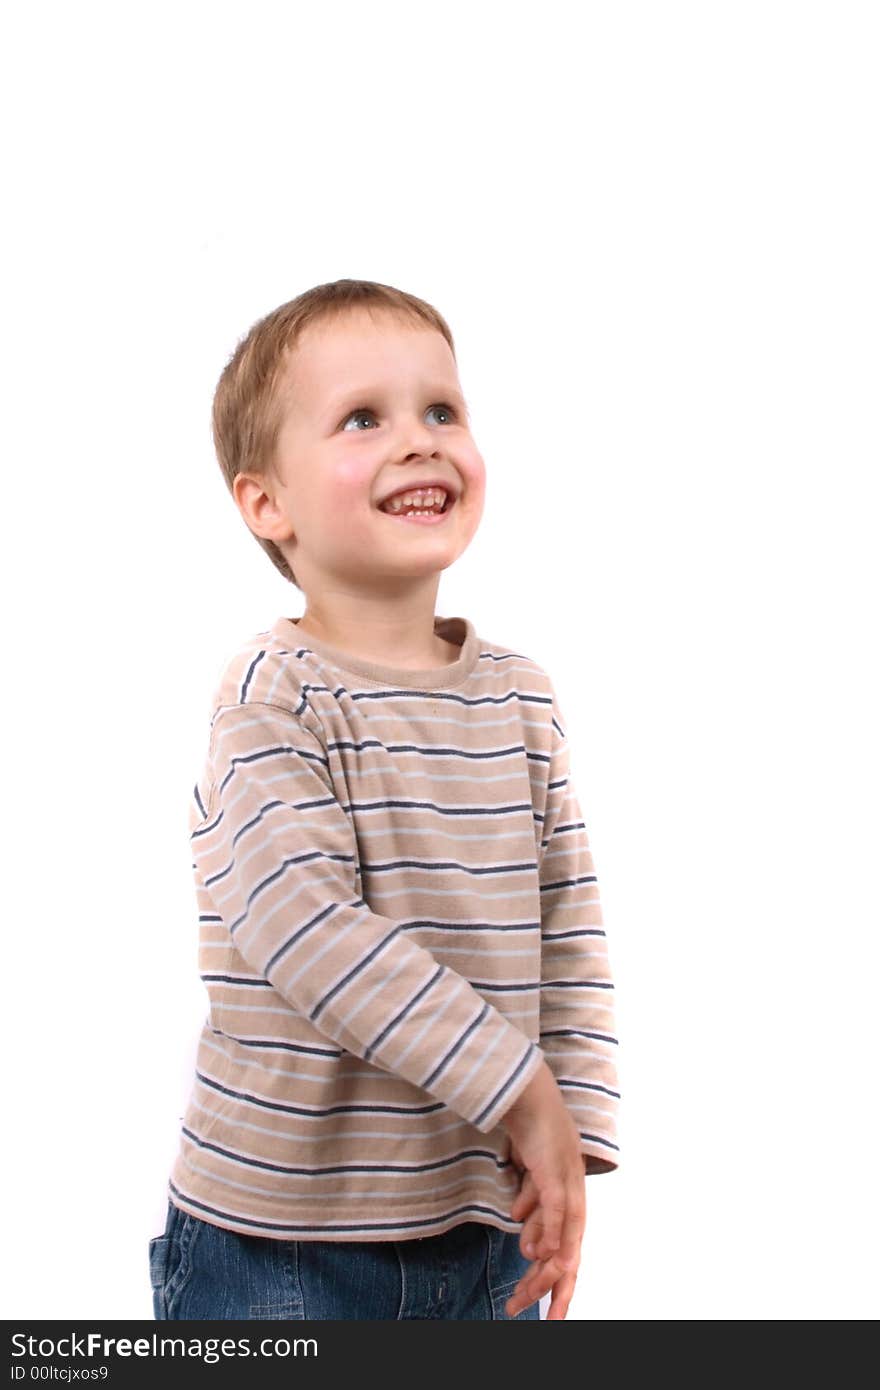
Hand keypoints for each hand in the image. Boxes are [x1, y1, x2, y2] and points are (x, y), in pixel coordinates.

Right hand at [503, 1137, 585, 1318]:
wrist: (530, 1096)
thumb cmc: (532, 1135)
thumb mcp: (531, 1183)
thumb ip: (534, 1211)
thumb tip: (527, 1241)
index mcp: (570, 1202)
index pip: (566, 1252)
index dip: (556, 1284)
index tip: (541, 1311)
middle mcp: (575, 1198)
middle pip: (567, 1255)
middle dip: (549, 1289)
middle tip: (527, 1313)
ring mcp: (568, 1185)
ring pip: (561, 1240)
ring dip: (542, 1271)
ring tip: (522, 1294)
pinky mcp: (555, 1172)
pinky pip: (557, 1209)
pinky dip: (552, 1234)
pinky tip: (546, 1255)